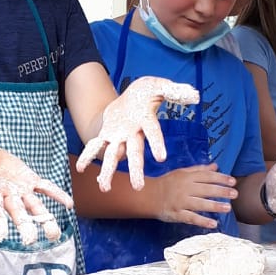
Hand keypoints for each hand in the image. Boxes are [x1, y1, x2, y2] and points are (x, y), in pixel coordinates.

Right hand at [0, 142, 72, 244]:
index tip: (1, 236)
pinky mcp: (30, 180)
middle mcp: (8, 195)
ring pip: (35, 207)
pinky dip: (57, 195)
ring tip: (55, 234)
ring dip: (45, 219)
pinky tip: (69, 204)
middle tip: (31, 242)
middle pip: (17, 213)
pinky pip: (46, 189)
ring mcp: (20, 190)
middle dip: (24, 226)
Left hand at [76, 76, 199, 190]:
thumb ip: (175, 91)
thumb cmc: (147, 92)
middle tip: (138, 187)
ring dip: (109, 172)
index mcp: (146, 121)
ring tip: (104, 189)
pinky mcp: (107, 135)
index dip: (157, 144)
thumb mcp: (159, 86)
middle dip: (136, 170)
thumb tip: (195, 95)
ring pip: (114, 156)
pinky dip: (88, 156)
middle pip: (135, 153)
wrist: (131, 97)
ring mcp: (120, 136)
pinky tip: (80, 169)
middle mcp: (133, 134)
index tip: (162, 158)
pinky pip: (95, 146)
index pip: (153, 133)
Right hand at [151, 163, 236, 227]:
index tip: (233, 181)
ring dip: (215, 206)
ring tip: (228, 208)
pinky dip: (202, 221)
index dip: (221, 178)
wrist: (149, 196)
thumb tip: (216, 166)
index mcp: (187, 177)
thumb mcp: (182, 172)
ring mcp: (181, 202)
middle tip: (235, 194)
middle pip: (206, 190)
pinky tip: (214, 224)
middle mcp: (185, 189)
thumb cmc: (168, 183)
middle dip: (221, 191)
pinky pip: (191, 218)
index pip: (207, 177)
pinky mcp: (177, 214)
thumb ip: (199, 170)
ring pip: (200, 204)